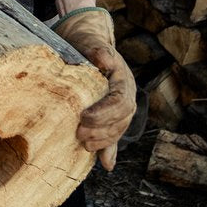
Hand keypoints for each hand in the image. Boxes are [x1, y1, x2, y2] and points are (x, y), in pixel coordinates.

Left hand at [54, 7, 136, 171]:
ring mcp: (120, 109)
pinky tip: (106, 164)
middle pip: (121, 120)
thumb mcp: (91, 42)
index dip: (104, 113)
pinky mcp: (110, 116)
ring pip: (118, 130)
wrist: (86, 42)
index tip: (84, 117)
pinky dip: (109, 151)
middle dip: (102, 130)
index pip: (120, 102)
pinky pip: (113, 135)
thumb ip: (99, 51)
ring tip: (84, 144)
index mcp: (123, 81)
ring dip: (103, 141)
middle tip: (79, 134)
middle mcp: (126, 96)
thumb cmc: (87, 42)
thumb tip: (105, 60)